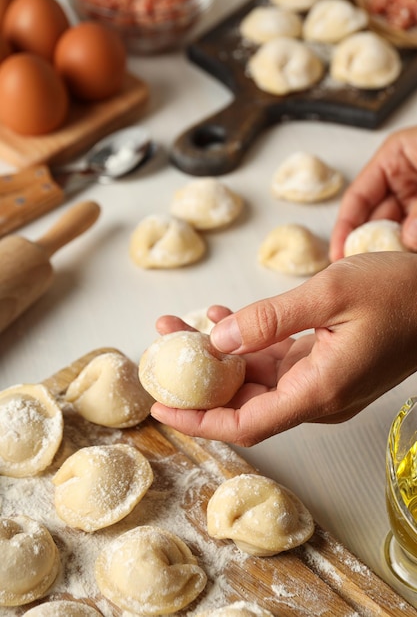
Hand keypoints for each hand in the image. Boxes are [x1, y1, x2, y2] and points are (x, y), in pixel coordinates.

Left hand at [151, 253, 416, 446]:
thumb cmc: (401, 293)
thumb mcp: (330, 293)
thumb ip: (270, 319)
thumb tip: (218, 341)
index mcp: (319, 391)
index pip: (246, 424)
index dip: (200, 421)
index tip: (161, 408)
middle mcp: (316, 395)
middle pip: (243, 401)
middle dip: (197, 378)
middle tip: (162, 345)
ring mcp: (320, 381)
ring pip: (255, 379)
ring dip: (217, 354)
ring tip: (180, 324)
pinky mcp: (323, 363)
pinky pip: (273, 361)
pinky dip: (246, 342)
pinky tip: (222, 318)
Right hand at [330, 126, 416, 260]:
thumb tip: (408, 237)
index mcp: (395, 156)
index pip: (357, 197)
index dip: (345, 229)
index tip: (338, 255)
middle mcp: (403, 178)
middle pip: (374, 219)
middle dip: (370, 244)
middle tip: (365, 270)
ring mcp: (416, 198)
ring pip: (396, 230)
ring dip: (392, 250)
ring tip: (388, 266)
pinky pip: (411, 234)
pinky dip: (408, 248)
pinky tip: (403, 261)